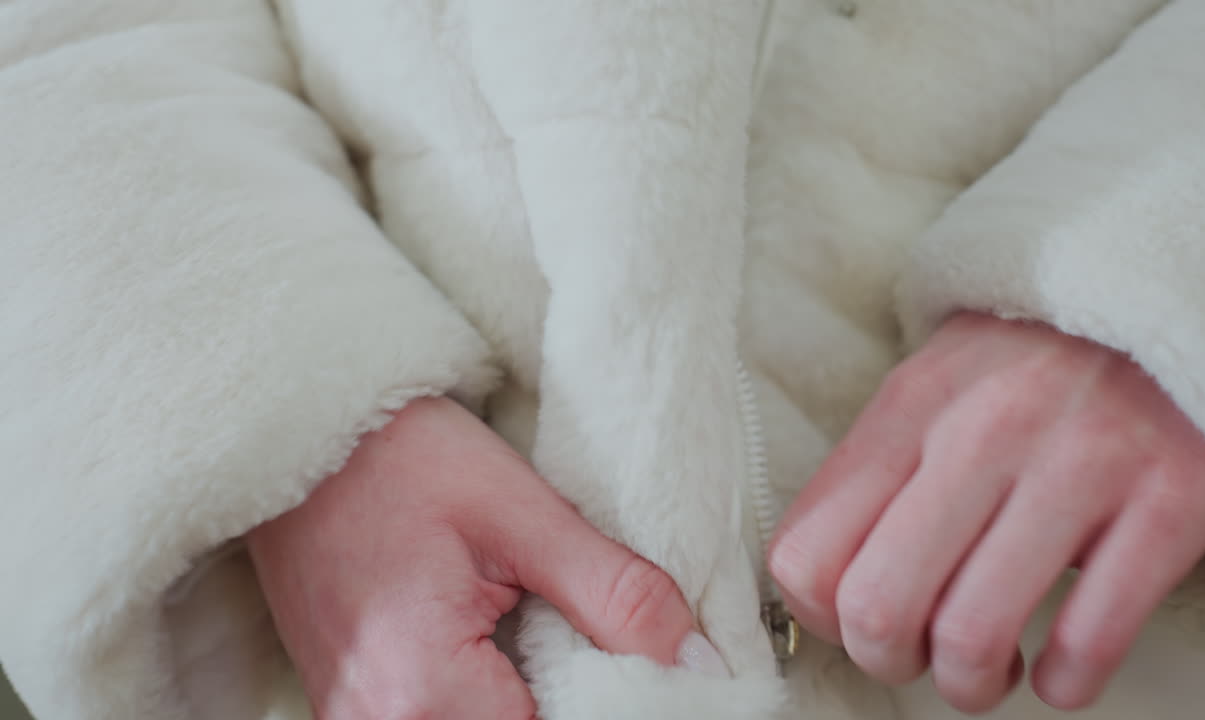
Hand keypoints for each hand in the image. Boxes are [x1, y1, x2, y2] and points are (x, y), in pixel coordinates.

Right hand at [248, 396, 724, 719]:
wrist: (300, 436)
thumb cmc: (398, 460)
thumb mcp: (521, 515)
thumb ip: (616, 597)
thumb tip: (698, 664)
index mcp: (422, 695)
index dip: (624, 704)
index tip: (659, 669)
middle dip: (581, 699)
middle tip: (601, 638)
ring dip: (543, 697)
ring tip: (551, 630)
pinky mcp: (357, 712)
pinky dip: (500, 696)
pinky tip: (515, 646)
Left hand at [769, 313, 1204, 712]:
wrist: (1159, 295)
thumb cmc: (1026, 361)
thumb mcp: (928, 387)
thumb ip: (871, 475)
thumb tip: (822, 588)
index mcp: (907, 410)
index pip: (806, 554)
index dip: (820, 619)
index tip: (854, 623)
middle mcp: (980, 435)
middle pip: (878, 607)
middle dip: (888, 661)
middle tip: (920, 654)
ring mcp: (1076, 466)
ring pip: (973, 636)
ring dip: (971, 684)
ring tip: (990, 668)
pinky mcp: (1167, 501)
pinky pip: (1092, 638)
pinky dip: (1066, 683)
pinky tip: (1061, 670)